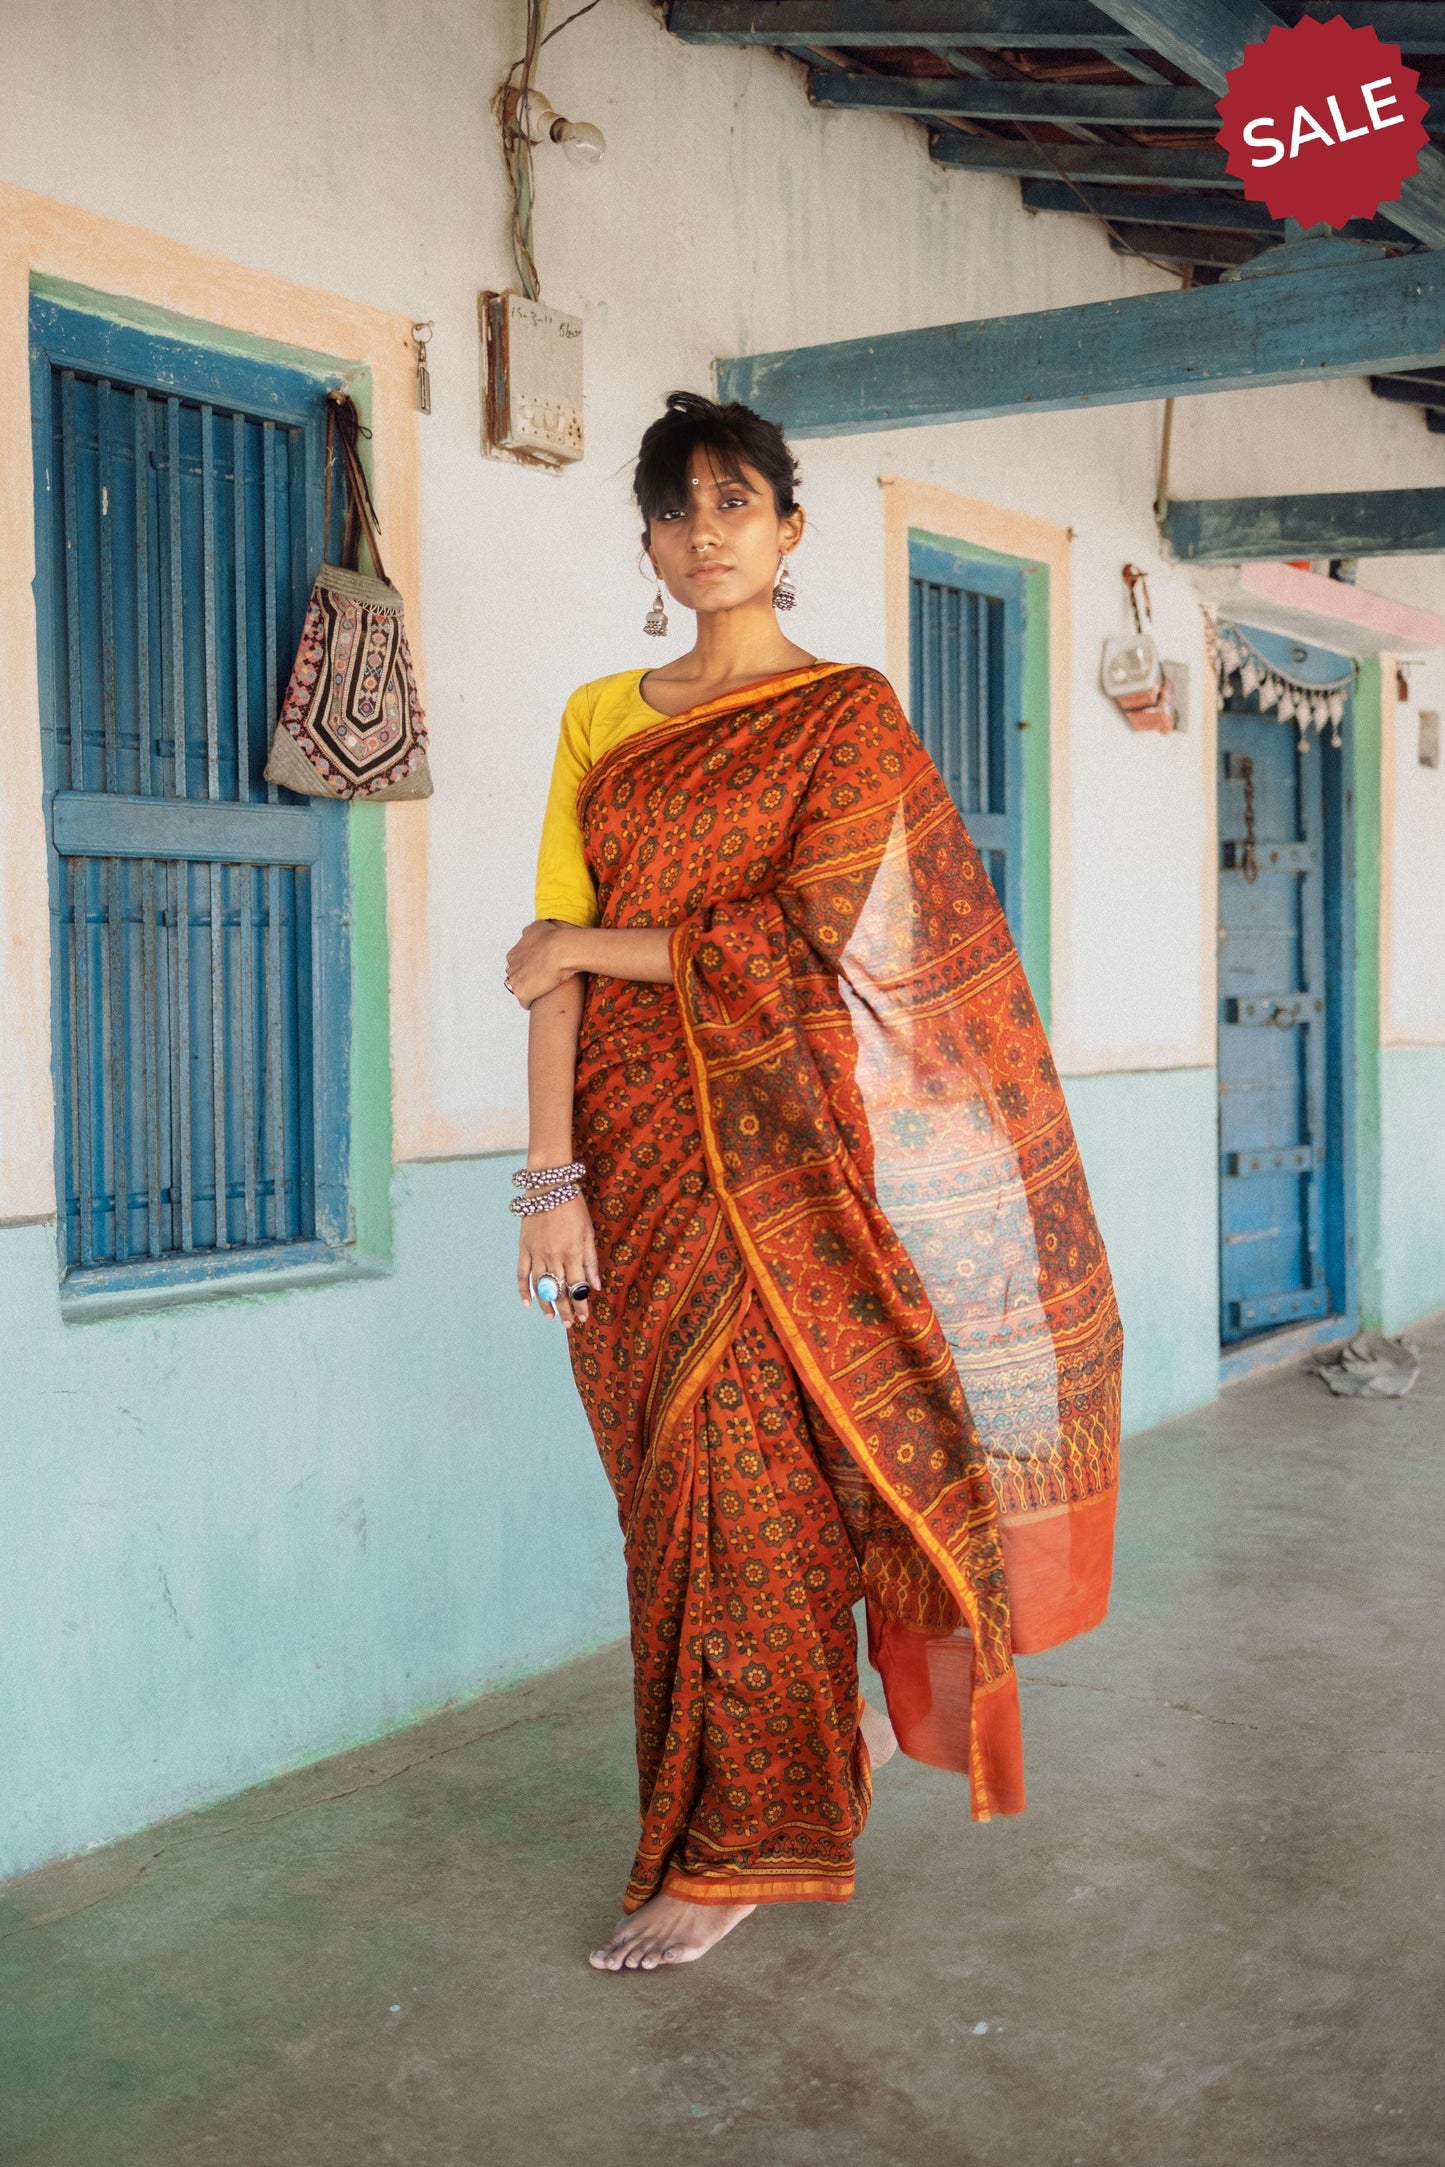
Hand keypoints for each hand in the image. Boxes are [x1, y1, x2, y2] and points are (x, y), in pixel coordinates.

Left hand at [506, 921, 579, 1008]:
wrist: (562, 950)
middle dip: (527, 980)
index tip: (540, 970)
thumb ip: (529, 932)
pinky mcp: (522, 994)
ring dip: (530, 991)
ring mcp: (515, 981)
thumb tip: (528, 934)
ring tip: (544, 990)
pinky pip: (525, 1002)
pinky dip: (532, 1002)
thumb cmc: (555, 938)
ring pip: (520, 990)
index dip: (529, 968)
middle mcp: (511, 967)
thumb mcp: (538, 927)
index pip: (516, 965)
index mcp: (514, 954)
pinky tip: (542, 999)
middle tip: (543, 980)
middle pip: (516, 978)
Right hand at [516, 1190, 599, 1329]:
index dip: (580, 1304)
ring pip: (541, 1285)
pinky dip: (522, 1289)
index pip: (577, 1286)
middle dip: (565, 1309)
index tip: (583, 1318)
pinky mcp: (524, 1248)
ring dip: (546, 1303)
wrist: (548, 1186)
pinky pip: (521, 1273)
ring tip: (552, 1317)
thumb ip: (590, 1260)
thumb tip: (595, 1285)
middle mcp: (554, 1256)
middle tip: (568, 1324)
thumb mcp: (588, 1231)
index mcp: (573, 1252)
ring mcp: (537, 1253)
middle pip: (560, 1289)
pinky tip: (527, 1303)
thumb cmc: (573, 1206)